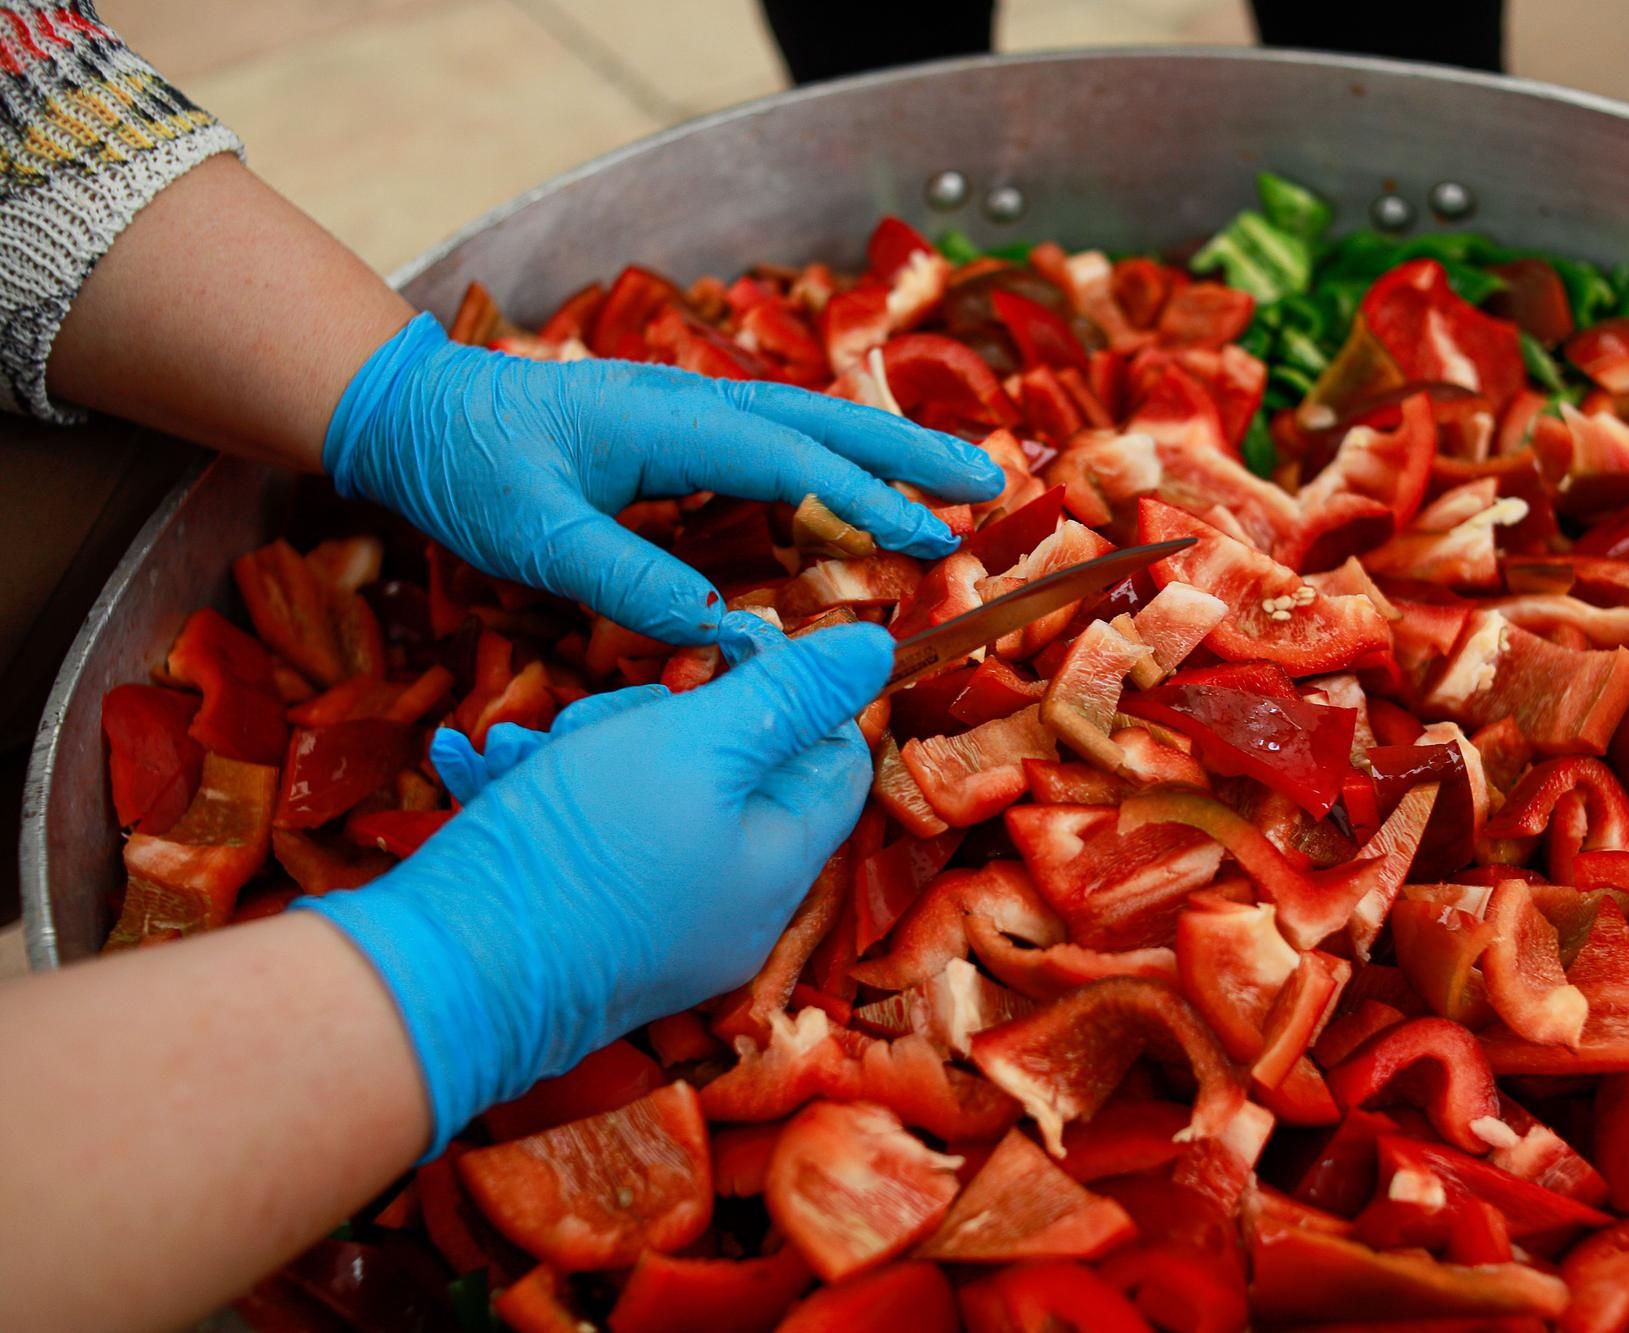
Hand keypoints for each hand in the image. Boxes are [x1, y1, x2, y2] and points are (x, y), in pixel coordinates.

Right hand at [297, 616, 889, 1154]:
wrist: (443, 980)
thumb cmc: (579, 857)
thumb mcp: (693, 747)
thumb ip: (785, 695)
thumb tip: (876, 647)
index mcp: (778, 866)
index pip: (832, 758)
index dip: (786, 696)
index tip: (717, 662)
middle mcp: (732, 908)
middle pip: (732, 771)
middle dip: (658, 720)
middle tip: (593, 720)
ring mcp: (660, 925)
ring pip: (647, 794)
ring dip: (585, 749)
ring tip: (521, 750)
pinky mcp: (590, 930)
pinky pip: (589, 838)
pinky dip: (542, 792)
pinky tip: (484, 768)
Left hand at [321, 314, 1003, 642]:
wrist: (418, 411)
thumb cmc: (468, 468)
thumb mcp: (533, 534)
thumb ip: (624, 578)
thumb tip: (717, 631)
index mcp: (669, 420)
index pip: (791, 462)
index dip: (865, 504)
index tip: (932, 540)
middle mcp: (695, 402)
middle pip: (825, 421)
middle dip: (910, 453)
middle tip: (990, 482)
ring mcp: (691, 409)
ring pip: (810, 423)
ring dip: (885, 450)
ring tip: (958, 478)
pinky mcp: (681, 428)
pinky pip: (779, 440)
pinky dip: (836, 459)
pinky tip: (864, 487)